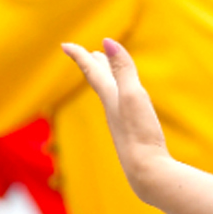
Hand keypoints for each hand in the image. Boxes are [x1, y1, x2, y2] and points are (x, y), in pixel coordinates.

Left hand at [63, 38, 179, 205]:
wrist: (147, 171)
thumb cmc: (139, 134)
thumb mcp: (133, 95)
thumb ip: (123, 70)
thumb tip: (107, 42)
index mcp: (110, 98)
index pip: (92, 71)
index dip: (79, 56)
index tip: (65, 45)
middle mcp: (112, 109)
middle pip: (99, 82)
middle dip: (93, 65)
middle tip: (86, 54)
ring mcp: (121, 123)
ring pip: (110, 95)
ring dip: (106, 80)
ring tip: (106, 73)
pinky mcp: (132, 134)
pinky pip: (121, 108)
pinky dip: (120, 97)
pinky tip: (125, 104)